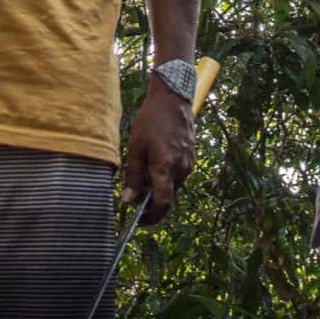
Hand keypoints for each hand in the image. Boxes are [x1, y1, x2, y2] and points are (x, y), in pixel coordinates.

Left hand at [122, 82, 194, 224]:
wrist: (173, 99)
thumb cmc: (151, 120)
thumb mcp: (135, 146)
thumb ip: (133, 175)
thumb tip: (128, 200)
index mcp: (166, 168)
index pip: (162, 204)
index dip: (151, 217)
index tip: (139, 219)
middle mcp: (181, 169)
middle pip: (168, 197)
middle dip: (152, 202)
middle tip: (135, 197)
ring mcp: (189, 164)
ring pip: (173, 186)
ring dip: (159, 188)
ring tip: (142, 175)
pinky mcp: (191, 158)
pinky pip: (178, 175)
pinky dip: (166, 177)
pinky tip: (154, 163)